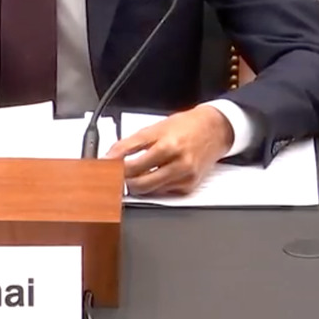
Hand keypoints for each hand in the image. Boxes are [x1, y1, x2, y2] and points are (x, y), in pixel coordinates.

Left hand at [104, 106, 232, 196]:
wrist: (215, 130)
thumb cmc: (185, 126)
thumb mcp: (155, 128)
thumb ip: (131, 143)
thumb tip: (110, 156)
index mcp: (166, 143)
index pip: (132, 161)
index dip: (113, 166)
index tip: (103, 168)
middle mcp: (177, 161)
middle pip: (139, 181)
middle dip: (122, 180)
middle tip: (114, 175)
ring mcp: (184, 176)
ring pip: (149, 190)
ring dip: (135, 184)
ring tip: (131, 175)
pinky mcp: (189, 186)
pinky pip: (162, 192)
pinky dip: (153, 186)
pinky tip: (152, 176)